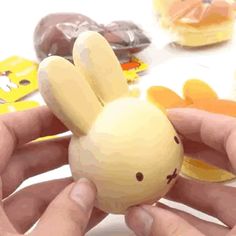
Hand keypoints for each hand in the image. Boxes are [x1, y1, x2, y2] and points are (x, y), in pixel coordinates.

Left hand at [0, 106, 106, 235]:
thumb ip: (61, 220)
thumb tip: (85, 191)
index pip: (2, 133)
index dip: (35, 119)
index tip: (66, 116)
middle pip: (18, 160)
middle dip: (56, 149)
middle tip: (86, 143)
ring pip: (27, 189)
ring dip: (63, 183)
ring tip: (95, 178)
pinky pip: (31, 215)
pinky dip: (58, 210)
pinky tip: (89, 208)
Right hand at [125, 108, 235, 235]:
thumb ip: (177, 232)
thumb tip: (137, 215)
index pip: (232, 133)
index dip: (199, 120)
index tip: (168, 117)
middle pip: (225, 153)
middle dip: (189, 144)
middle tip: (159, 139)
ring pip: (217, 188)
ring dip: (184, 182)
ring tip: (153, 176)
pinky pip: (217, 213)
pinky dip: (189, 210)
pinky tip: (162, 210)